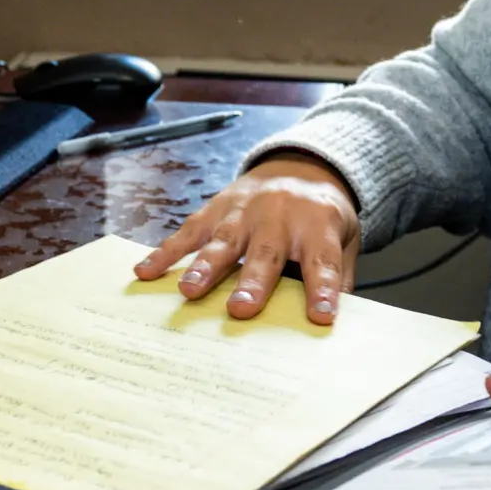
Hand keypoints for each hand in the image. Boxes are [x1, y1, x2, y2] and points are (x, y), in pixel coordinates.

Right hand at [133, 154, 359, 323]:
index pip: (322, 261)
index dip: (322, 289)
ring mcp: (243, 211)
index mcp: (317, 224)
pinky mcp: (215, 209)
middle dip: (251, 282)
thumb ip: (339, 277)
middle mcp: (279, 215)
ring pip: (222, 240)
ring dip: (204, 266)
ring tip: (189, 291)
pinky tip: (146, 271)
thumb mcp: (344, 239)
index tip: (321, 317)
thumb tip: (337, 323)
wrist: (300, 166)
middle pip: (265, 252)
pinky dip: (165, 251)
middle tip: (240, 309)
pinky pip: (188, 232)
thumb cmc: (321, 215)